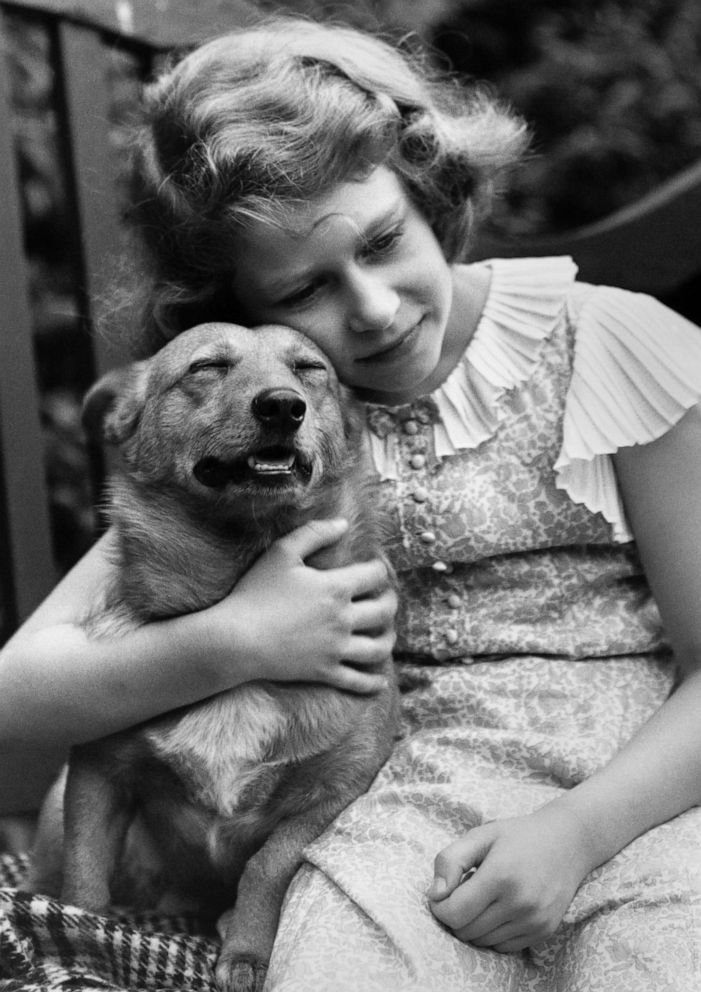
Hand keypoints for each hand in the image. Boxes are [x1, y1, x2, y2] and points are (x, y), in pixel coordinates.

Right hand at [214, 518, 396, 693]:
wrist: (236, 639)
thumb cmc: (255, 592)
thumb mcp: (282, 553)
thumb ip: (314, 533)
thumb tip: (344, 523)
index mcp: (336, 588)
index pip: (375, 575)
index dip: (380, 568)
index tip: (376, 567)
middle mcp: (343, 619)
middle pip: (384, 611)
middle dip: (391, 602)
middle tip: (388, 598)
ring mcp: (336, 648)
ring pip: (378, 647)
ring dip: (389, 639)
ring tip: (387, 634)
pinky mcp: (324, 671)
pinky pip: (358, 681)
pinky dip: (373, 684)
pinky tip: (380, 682)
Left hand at [428, 805, 594, 952]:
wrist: (567, 842)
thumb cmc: (518, 836)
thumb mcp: (480, 836)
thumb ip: (450, 860)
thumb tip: (435, 894)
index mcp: (500, 876)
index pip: (454, 913)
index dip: (440, 906)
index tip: (443, 891)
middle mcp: (520, 903)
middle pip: (466, 931)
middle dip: (456, 914)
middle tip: (465, 890)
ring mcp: (534, 921)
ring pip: (483, 942)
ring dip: (474, 924)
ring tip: (485, 896)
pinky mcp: (544, 931)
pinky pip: (503, 947)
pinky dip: (493, 933)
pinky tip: (499, 908)